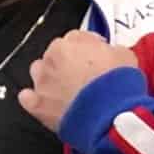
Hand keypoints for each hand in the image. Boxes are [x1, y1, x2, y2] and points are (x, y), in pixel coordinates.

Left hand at [18, 30, 137, 133]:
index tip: (96, 56)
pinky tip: (44, 103)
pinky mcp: (38, 106)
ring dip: (49, 77)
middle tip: (84, 75)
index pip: (75, 38)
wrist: (111, 114)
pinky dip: (34, 99)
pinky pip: (28, 99)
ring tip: (65, 89)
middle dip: (68, 62)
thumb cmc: (119, 84)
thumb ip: (111, 49)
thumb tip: (108, 52)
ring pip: (38, 73)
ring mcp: (42, 83)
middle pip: (55, 55)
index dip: (88, 48)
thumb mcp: (125, 55)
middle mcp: (51, 60)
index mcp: (70, 44)